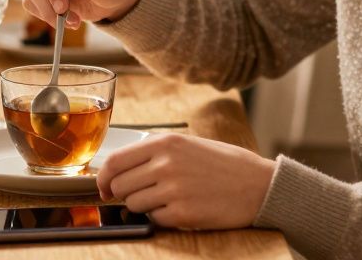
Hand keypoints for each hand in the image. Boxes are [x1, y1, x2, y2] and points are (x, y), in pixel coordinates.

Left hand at [96, 133, 274, 229]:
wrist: (258, 185)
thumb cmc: (223, 164)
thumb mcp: (187, 144)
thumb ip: (154, 153)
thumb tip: (119, 169)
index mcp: (165, 143)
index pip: (115, 161)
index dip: (103, 178)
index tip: (104, 188)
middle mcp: (165, 163)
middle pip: (119, 186)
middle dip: (125, 194)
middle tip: (142, 194)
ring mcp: (173, 189)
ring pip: (133, 204)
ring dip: (144, 206)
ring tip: (168, 199)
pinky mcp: (182, 213)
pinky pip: (153, 219)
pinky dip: (162, 218)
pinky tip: (181, 208)